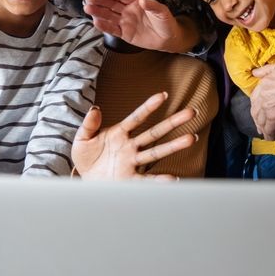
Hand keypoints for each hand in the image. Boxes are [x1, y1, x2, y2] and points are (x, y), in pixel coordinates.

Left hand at [72, 92, 195, 179]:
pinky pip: (147, 179)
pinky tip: (173, 179)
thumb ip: (89, 124)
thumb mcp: (82, 138)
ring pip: (156, 152)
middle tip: (191, 112)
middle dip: (173, 122)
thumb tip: (95, 108)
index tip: (163, 95)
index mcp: (119, 133)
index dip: (149, 107)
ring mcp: (132, 162)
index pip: (137, 117)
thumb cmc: (86, 157)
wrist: (84, 180)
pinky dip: (159, 180)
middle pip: (155, 132)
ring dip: (174, 146)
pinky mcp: (130, 179)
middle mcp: (130, 146)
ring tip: (190, 138)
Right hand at [83, 0, 194, 52]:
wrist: (168, 39)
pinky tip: (96, 22)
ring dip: (98, 12)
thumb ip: (152, 6)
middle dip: (100, 1)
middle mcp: (128, 10)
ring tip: (87, 8)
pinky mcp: (125, 33)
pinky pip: (113, 29)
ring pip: (109, 16)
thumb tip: (142, 1)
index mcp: (136, 2)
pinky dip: (104, 26)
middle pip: (111, 4)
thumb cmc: (166, 22)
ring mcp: (125, 22)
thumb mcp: (162, 12)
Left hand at [251, 63, 274, 140]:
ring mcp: (267, 106)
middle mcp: (263, 94)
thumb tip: (255, 73)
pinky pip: (268, 128)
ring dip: (263, 128)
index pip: (255, 96)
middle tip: (261, 125)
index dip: (257, 105)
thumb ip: (268, 70)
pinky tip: (272, 137)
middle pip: (256, 109)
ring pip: (261, 120)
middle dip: (258, 118)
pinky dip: (269, 134)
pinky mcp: (273, 117)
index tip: (260, 111)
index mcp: (265, 82)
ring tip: (267, 133)